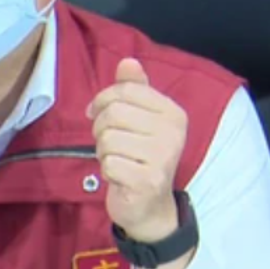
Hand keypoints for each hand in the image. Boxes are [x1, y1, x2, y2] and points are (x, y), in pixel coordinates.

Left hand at [87, 58, 187, 239]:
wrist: (150, 207)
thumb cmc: (141, 158)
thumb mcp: (140, 120)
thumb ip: (135, 90)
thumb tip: (128, 61)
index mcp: (173, 113)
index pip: (125, 89)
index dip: (102, 100)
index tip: (96, 114)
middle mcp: (173, 133)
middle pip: (114, 113)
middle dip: (100, 129)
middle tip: (108, 143)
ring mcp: (163, 157)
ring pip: (108, 139)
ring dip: (103, 152)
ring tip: (117, 160)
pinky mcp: (148, 180)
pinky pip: (109, 163)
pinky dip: (106, 171)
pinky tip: (119, 176)